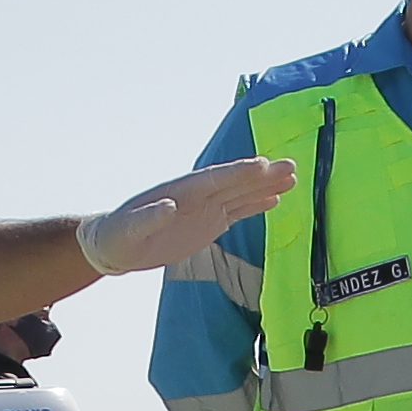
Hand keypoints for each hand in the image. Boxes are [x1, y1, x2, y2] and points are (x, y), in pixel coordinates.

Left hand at [76, 156, 296, 276]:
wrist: (118, 245)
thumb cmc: (120, 235)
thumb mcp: (128, 229)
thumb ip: (148, 218)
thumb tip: (169, 206)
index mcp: (180, 192)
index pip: (214, 179)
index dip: (237, 172)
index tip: (262, 165)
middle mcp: (197, 195)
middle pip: (235, 182)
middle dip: (262, 175)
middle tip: (291, 165)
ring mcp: (205, 208)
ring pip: (241, 194)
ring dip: (266, 186)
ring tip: (293, 177)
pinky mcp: (209, 223)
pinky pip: (238, 211)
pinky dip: (256, 205)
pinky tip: (276, 199)